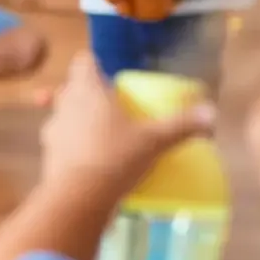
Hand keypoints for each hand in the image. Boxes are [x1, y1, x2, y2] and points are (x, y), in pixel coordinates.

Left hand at [40, 52, 213, 187]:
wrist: (78, 198)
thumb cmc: (117, 157)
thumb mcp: (155, 141)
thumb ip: (182, 125)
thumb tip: (212, 113)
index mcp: (88, 90)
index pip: (83, 61)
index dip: (94, 64)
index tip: (109, 75)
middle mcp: (64, 104)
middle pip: (71, 88)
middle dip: (87, 93)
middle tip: (109, 106)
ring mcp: (51, 130)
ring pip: (62, 115)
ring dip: (76, 120)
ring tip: (101, 135)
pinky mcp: (46, 156)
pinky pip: (59, 143)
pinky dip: (71, 147)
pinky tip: (90, 161)